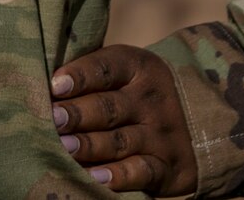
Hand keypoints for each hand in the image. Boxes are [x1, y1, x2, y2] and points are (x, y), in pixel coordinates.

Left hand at [50, 44, 197, 195]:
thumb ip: (92, 74)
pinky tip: (96, 177)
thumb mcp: (126, 72)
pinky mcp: (167, 167)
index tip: (54, 85)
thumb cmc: (138, 92)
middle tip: (52, 119)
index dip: (79, 76)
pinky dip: (119, 177)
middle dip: (78, 113)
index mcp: (137, 67)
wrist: (200, 120)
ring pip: (120, 141)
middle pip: (108, 107)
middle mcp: (149, 100)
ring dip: (90, 145)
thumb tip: (43, 83)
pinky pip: (141, 171)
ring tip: (64, 147)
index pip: (105, 67)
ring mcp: (160, 134)